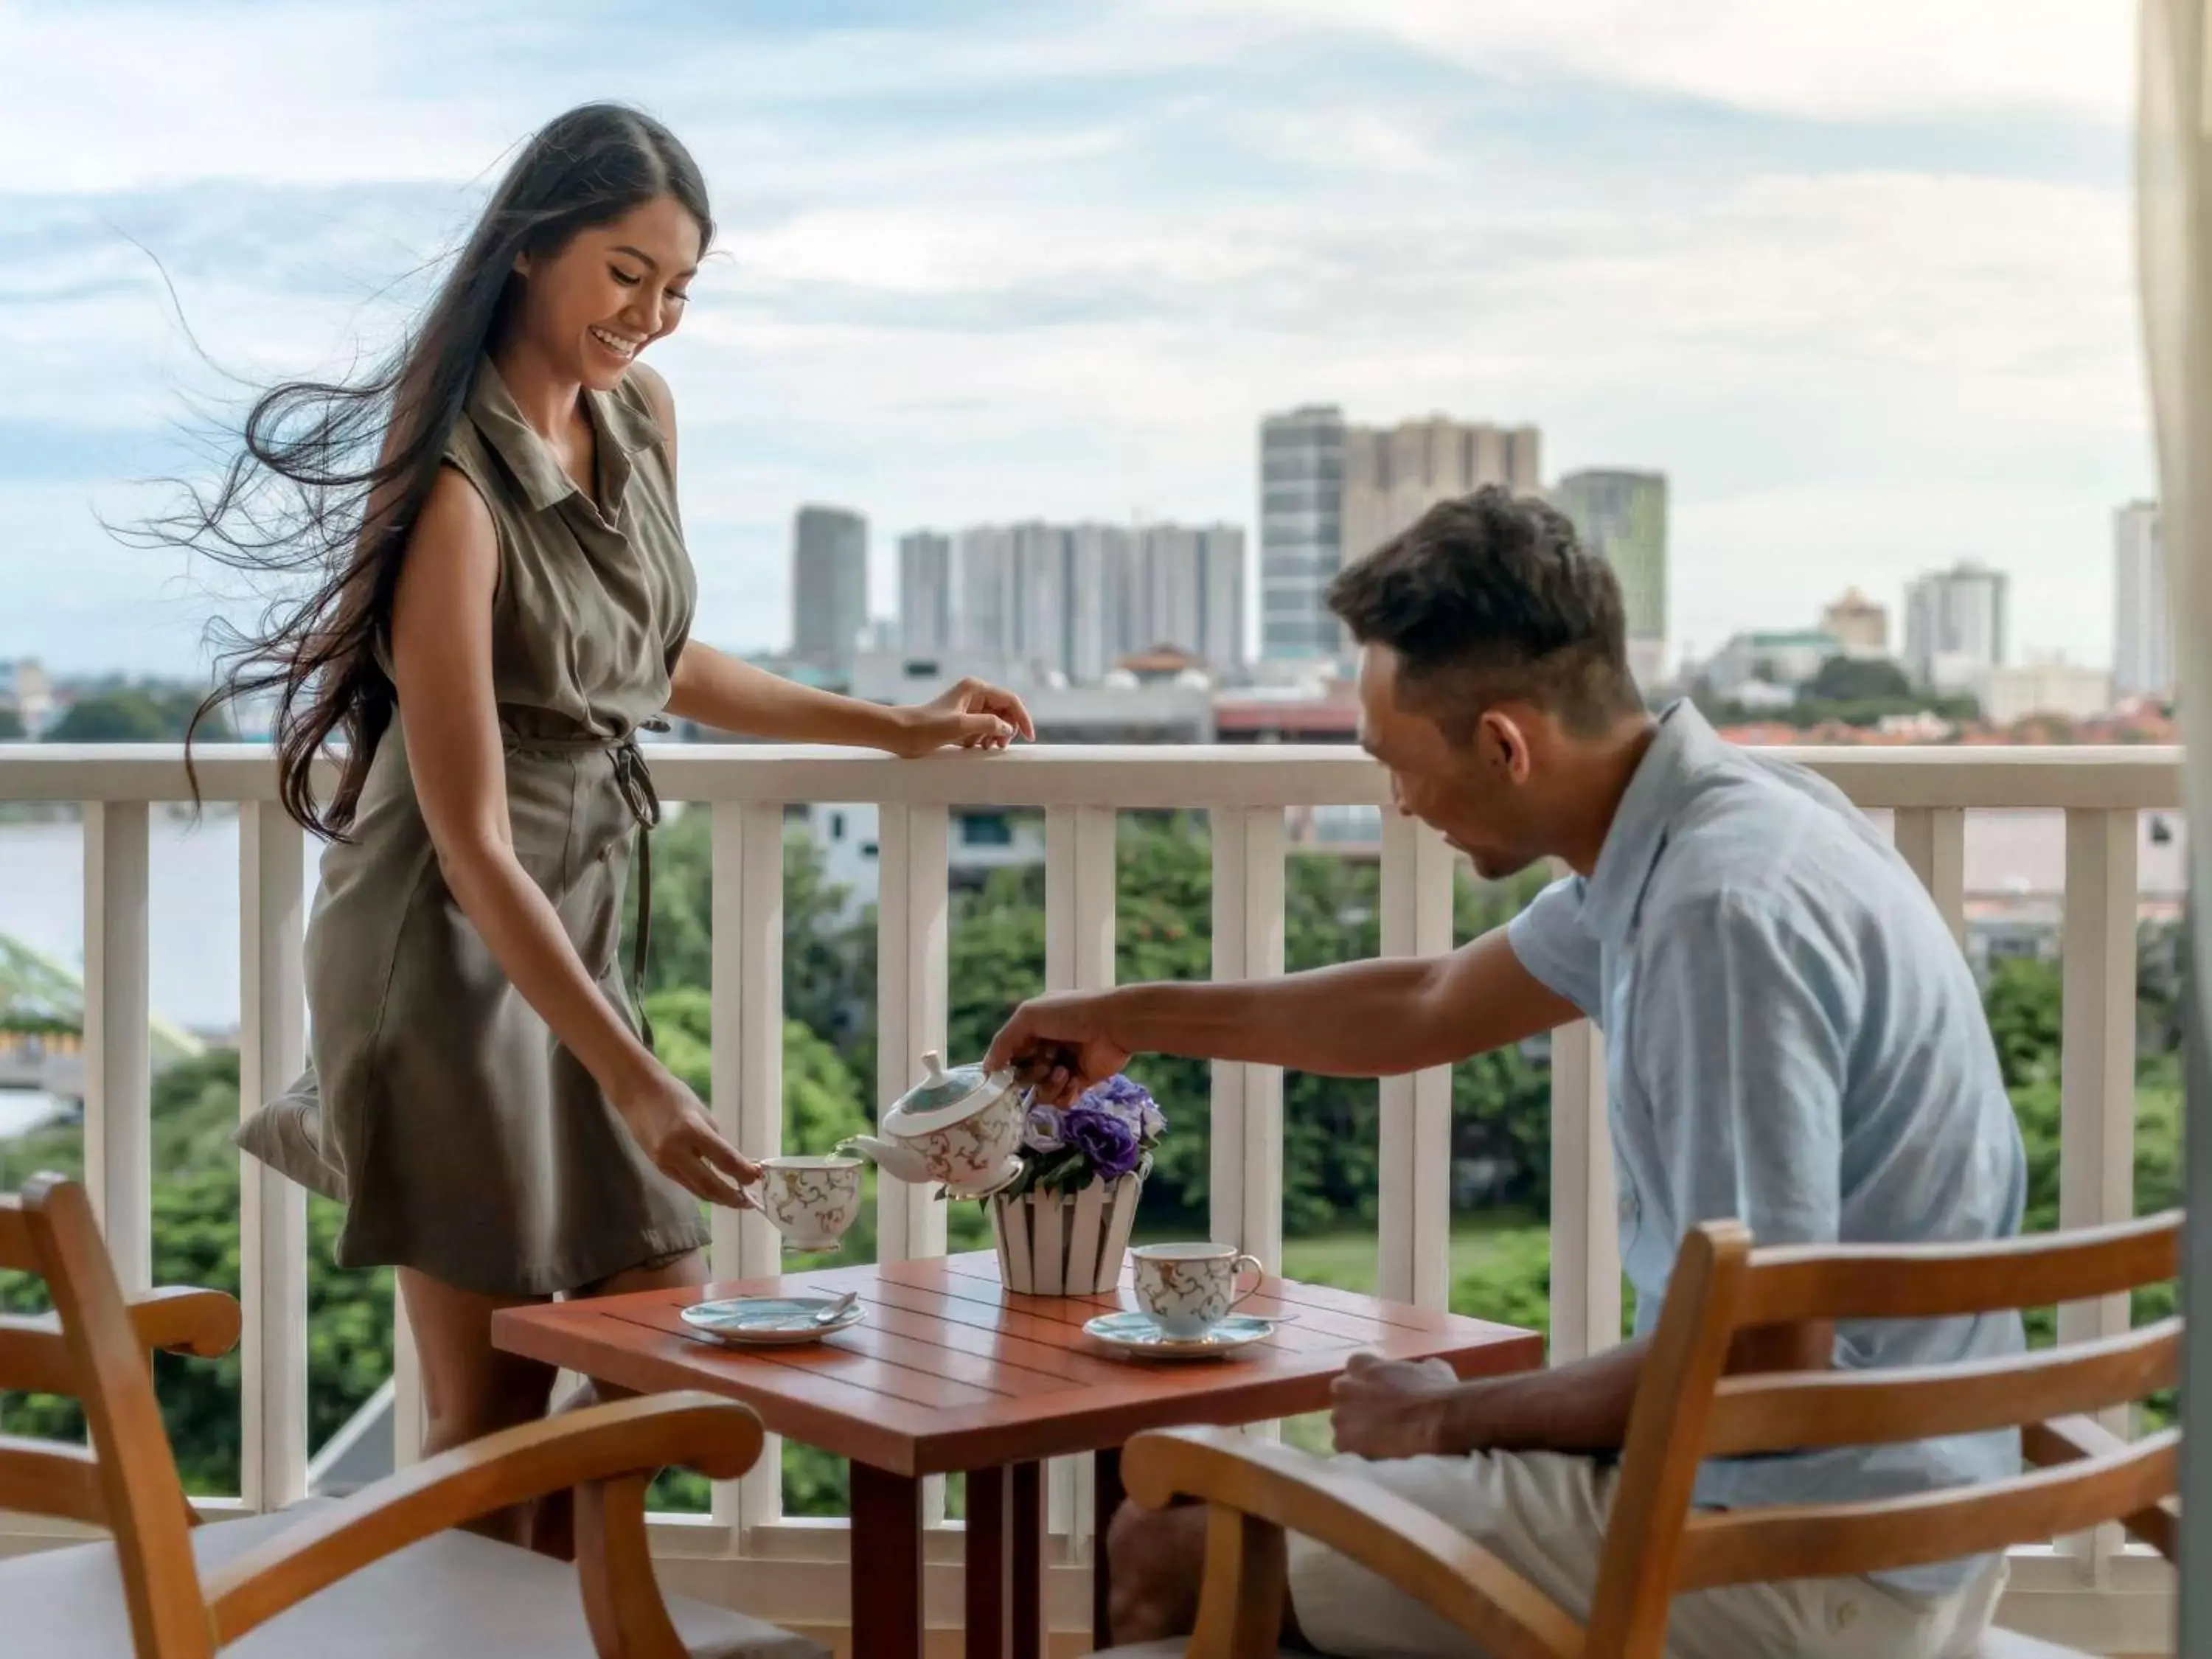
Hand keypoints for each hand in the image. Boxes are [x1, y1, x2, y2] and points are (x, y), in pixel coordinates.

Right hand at [612, 1064, 761, 1207]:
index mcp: (692, 1131)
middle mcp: (676, 1151)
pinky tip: (716, 1191)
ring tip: (737, 1201)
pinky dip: (703, 1190)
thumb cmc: (674, 1096)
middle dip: (732, 1197)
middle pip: (709, 1185)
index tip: (758, 1178)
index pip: (724, 1159)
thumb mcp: (702, 1114)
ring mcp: (664, 1162)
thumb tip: (735, 1164)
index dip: (743, 1173)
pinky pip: (685, 1184)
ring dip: (718, 1198)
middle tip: (750, 1203)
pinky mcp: (659, 1167)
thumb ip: (716, 1141)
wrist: (636, 1093)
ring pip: (696, 1189)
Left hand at [891, 678, 1036, 756]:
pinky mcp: (962, 720)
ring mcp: (968, 707)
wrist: (900, 733)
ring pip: (995, 722)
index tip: (1029, 737)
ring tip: (985, 748)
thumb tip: (1008, 728)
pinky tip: (975, 747)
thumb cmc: (926, 727)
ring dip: (994, 736)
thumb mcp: (960, 726)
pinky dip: (983, 739)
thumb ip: (988, 725)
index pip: (1010, 700)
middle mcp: (974, 694)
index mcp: (976, 688)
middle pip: (1005, 711)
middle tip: (999, 746)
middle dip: (1006, 729)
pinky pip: (983, 729)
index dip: (1022, 718)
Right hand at [984, 991, 1130, 1105]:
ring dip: (1049, 1084)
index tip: (1004, 1072)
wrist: (1113, 1025)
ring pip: (1040, 1092)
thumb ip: (1004, 1041)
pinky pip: (1060, 1101)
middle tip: (1047, 1060)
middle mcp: (1046, 1050)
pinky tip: (1075, 1081)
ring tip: (1064, 1071)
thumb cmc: (1071, 1014)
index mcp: (1033, 1030)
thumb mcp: (1029, 1016)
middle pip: (1023, 1077)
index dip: (1007, 1065)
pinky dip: (1065, 1094)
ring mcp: (1062, 1068)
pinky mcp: (1080, 1083)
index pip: (1009, 1056)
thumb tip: (988, 1067)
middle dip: (1032, 1072)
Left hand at [1329, 1351, 1461, 1459]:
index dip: (1367, 1382)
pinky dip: (1356, 1451)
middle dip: (1355, 1403)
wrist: (1438, 1423)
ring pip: (1341, 1422)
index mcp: (1363, 1365)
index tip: (1380, 1392)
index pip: (1354, 1369)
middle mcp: (1346, 1387)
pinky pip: (1344, 1447)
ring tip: (1377, 1439)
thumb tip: (1420, 1371)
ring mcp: (1342, 1415)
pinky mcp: (1345, 1442)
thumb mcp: (1431, 1368)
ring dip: (1355, 1429)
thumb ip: (1414, 1368)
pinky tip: (1375, 1454)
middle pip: (1342, 1394)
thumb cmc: (1438, 1392)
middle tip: (1376, 1417)